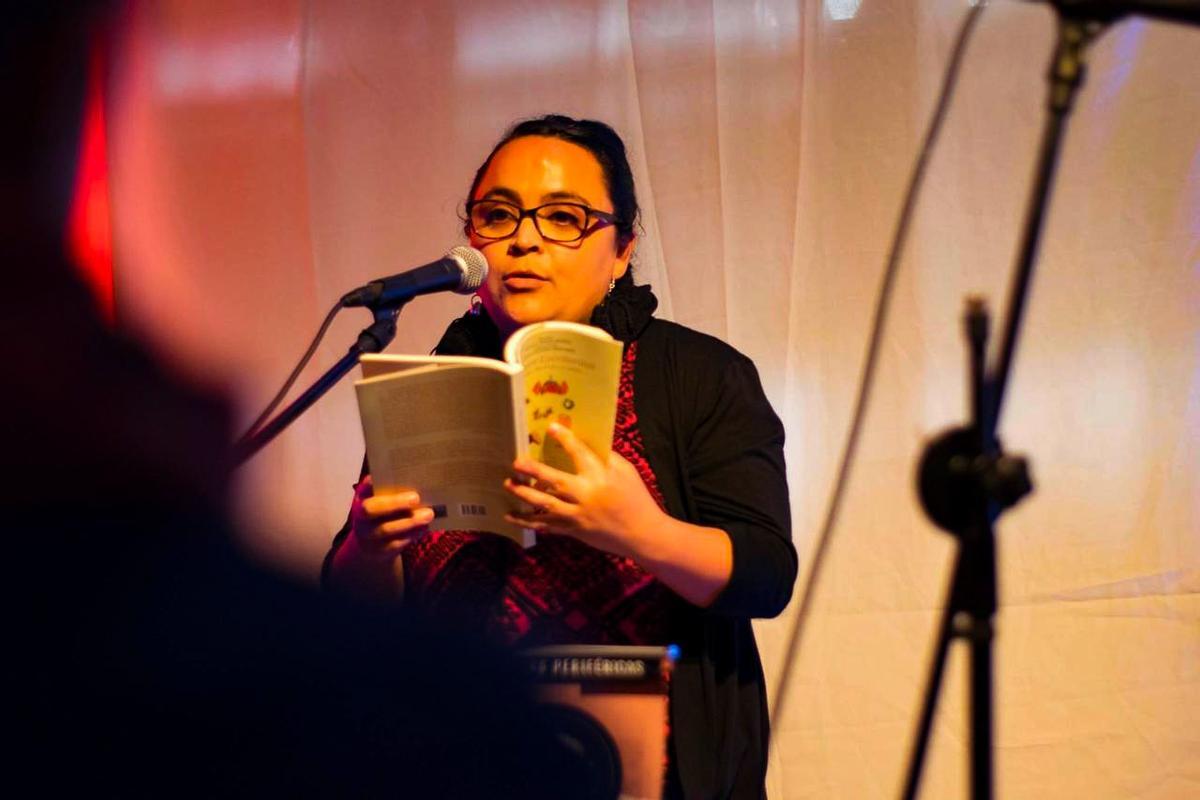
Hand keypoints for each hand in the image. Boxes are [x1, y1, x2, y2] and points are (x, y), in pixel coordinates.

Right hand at [350, 475, 435, 555]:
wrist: (371, 545)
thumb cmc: (382, 515)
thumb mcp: (381, 502)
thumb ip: (392, 492)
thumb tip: (416, 478)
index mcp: (361, 500)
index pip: (361, 490)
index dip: (367, 484)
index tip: (379, 478)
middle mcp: (360, 518)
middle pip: (370, 510)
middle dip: (394, 503)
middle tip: (415, 497)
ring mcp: (368, 536)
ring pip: (386, 529)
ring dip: (410, 521)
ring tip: (429, 513)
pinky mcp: (380, 550)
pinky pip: (396, 543)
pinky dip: (413, 534)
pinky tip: (425, 527)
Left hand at [503, 423, 665, 559]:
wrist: (642, 534)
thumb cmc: (636, 498)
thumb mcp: (627, 472)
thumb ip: (606, 458)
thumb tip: (584, 444)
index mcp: (601, 477)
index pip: (581, 454)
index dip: (566, 439)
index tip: (552, 427)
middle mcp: (586, 496)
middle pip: (556, 482)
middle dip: (534, 472)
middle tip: (515, 463)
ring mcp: (578, 516)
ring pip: (546, 506)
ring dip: (524, 495)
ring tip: (508, 484)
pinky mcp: (573, 531)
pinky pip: (546, 526)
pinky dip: (527, 522)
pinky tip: (511, 516)